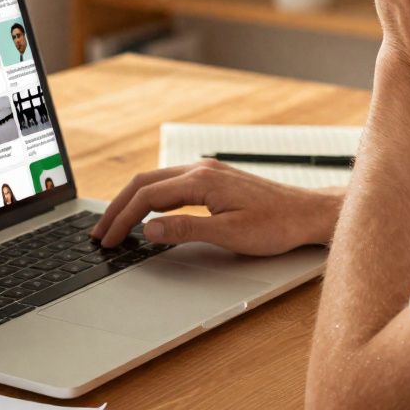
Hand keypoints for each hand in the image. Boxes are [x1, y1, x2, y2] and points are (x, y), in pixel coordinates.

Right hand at [89, 159, 340, 255]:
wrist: (309, 213)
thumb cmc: (277, 226)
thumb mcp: (229, 235)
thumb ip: (185, 230)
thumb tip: (149, 230)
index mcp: (201, 181)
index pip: (147, 196)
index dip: (123, 219)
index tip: (108, 239)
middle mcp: (201, 170)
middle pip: (144, 183)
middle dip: (117, 208)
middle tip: (100, 232)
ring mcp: (207, 173)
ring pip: (155, 181)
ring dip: (131, 202)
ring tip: (115, 224)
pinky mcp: (214, 180)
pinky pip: (170, 184)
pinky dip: (149, 198)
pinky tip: (145, 213)